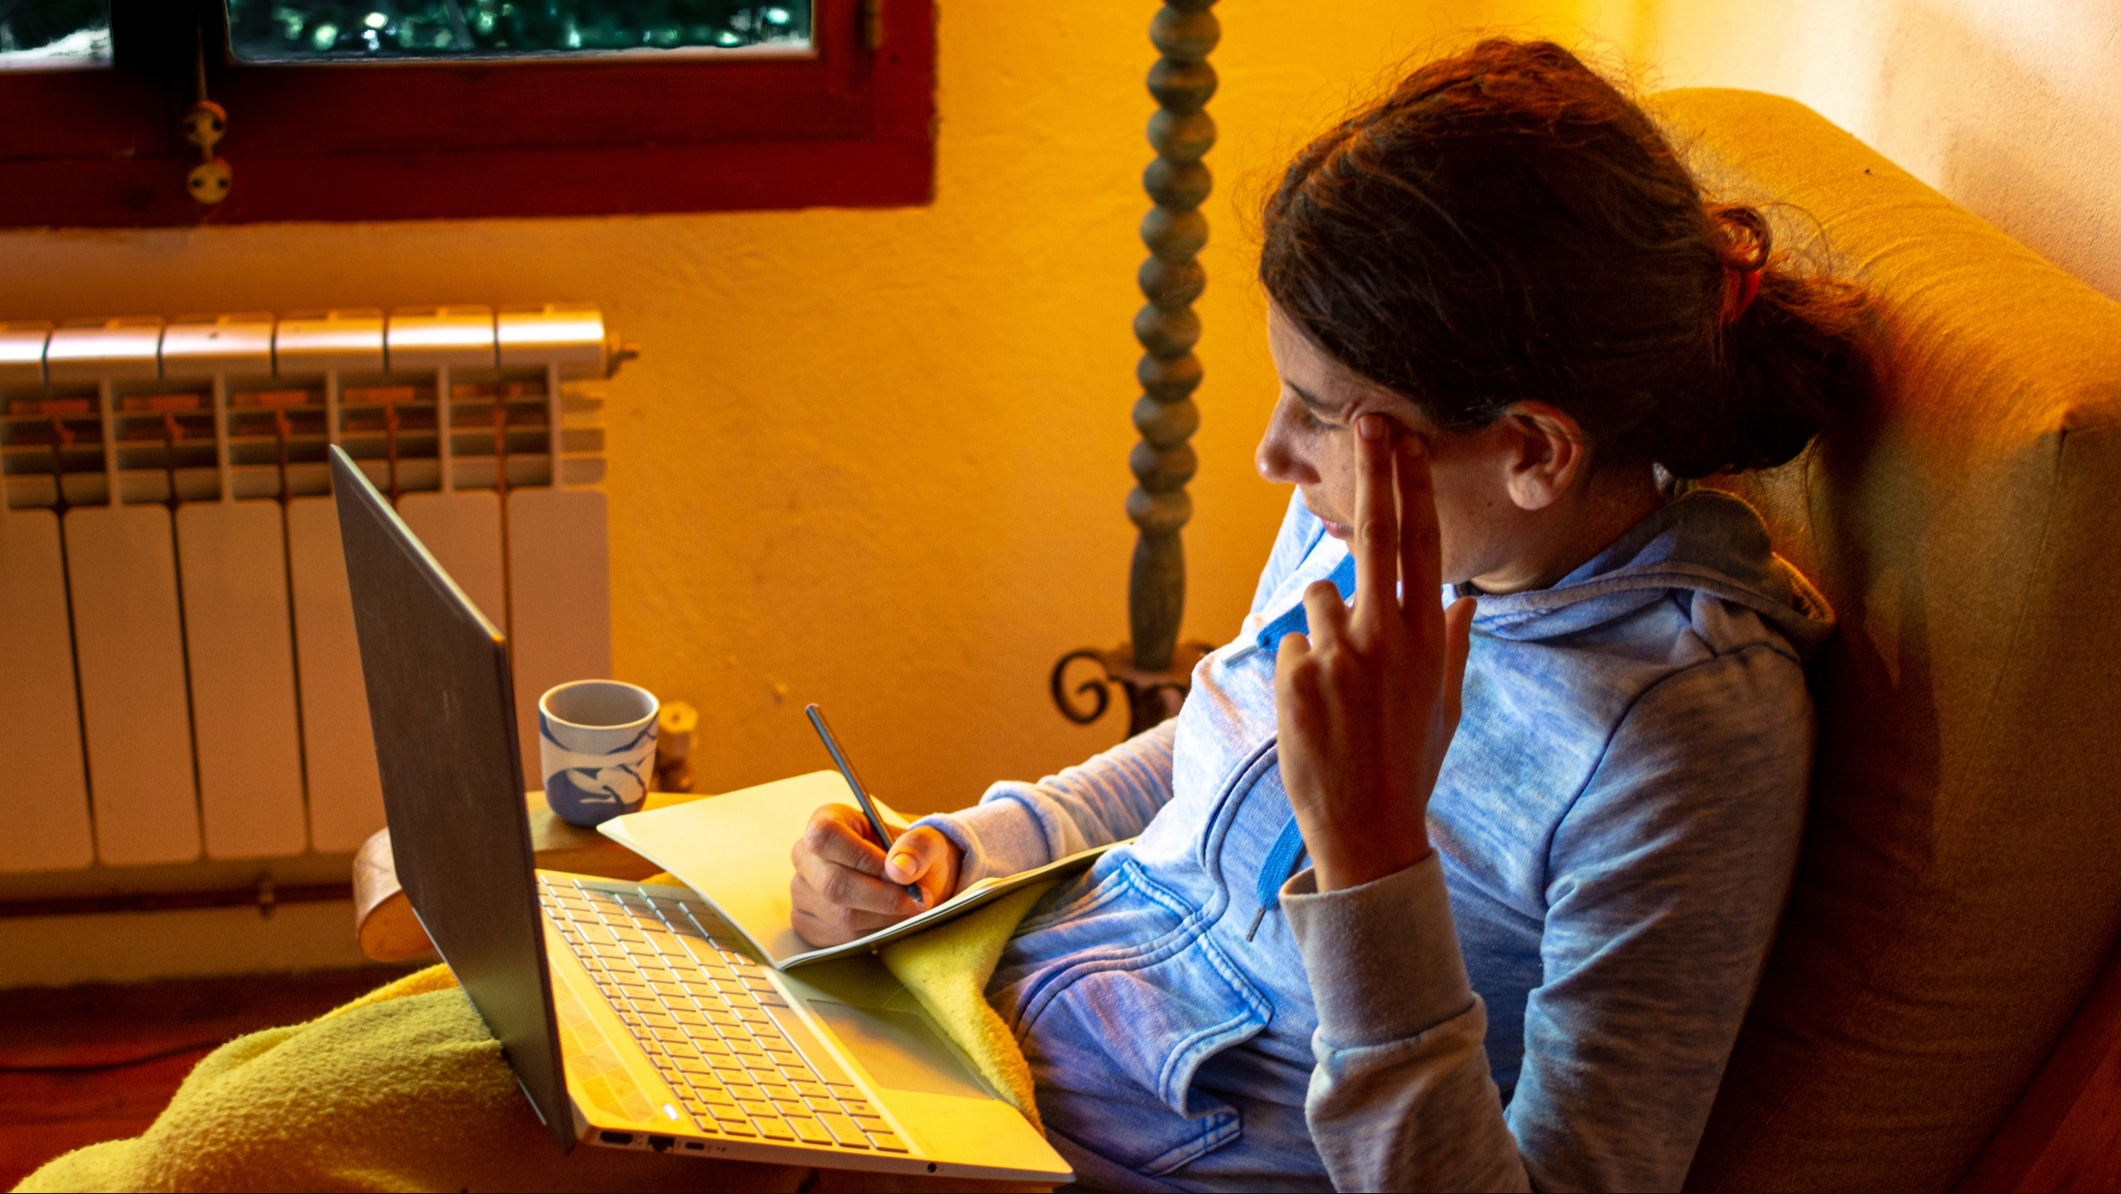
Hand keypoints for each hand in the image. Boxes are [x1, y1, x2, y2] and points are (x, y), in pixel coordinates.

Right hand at [789, 804, 962, 945]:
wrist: (906, 882)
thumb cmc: (909, 855)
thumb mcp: (925, 841)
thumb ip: (918, 847)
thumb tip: (900, 869)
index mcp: (826, 819)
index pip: (826, 837)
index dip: (861, 858)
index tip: (897, 872)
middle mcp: (805, 855)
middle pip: (833, 883)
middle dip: (882, 898)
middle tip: (916, 901)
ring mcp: (801, 891)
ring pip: (839, 915)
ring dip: (883, 918)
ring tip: (908, 910)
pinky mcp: (806, 923)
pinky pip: (839, 938)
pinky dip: (872, 935)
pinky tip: (889, 923)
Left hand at [1276, 415, 1475, 891]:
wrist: (1367, 827)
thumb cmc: (1411, 763)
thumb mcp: (1446, 704)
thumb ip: (1453, 644)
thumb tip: (1466, 599)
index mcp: (1429, 639)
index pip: (1423, 545)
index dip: (1413, 487)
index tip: (1406, 440)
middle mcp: (1387, 635)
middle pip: (1378, 533)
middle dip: (1374, 472)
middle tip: (1369, 421)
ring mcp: (1339, 652)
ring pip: (1319, 600)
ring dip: (1324, 631)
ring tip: (1341, 692)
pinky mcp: (1297, 673)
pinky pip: (1293, 645)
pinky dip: (1300, 669)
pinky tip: (1316, 713)